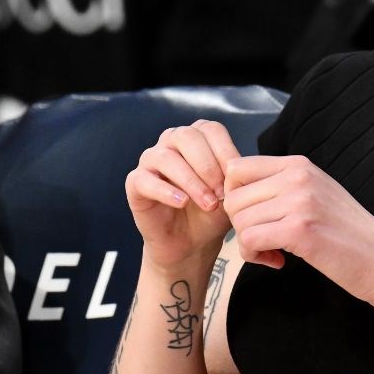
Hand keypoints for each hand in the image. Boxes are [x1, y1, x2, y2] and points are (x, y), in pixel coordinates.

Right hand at [124, 120, 239, 270]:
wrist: (191, 243)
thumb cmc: (212, 211)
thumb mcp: (230, 190)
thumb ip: (233, 174)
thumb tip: (238, 165)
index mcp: (197, 137)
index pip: (211, 130)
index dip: (225, 151)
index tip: (236, 178)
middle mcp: (171, 141)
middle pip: (187, 137)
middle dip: (208, 165)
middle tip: (221, 192)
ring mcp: (150, 160)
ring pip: (166, 157)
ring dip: (191, 181)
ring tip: (208, 203)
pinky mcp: (135, 183)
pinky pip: (145, 180)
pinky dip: (166, 191)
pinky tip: (182, 203)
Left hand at [222, 155, 373, 311]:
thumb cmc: (350, 236)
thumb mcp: (316, 195)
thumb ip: (282, 187)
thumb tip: (235, 193)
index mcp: (300, 165)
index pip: (237, 168)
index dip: (235, 197)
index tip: (254, 218)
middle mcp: (298, 176)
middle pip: (233, 197)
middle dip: (241, 225)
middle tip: (265, 241)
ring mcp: (300, 201)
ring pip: (239, 221)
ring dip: (249, 245)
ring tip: (275, 252)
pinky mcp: (299, 230)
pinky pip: (249, 241)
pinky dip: (256, 257)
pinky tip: (278, 261)